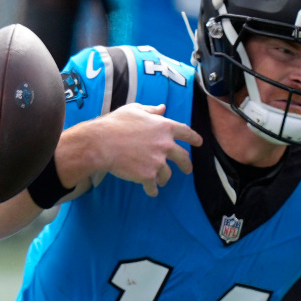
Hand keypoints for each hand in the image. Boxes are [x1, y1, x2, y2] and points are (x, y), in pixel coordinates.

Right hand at [84, 104, 200, 196]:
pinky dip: (153, 190)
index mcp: (164, 127)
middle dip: (186, 165)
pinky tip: (151, 192)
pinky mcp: (148, 175)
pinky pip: (153, 186)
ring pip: (168, 174)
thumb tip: (162, 108)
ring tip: (161, 181)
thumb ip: (151, 110)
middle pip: (183, 157)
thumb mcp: (134, 110)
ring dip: (165, 178)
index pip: (186, 132)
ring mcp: (158, 161)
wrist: (102, 143)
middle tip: (187, 169)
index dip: (194, 138)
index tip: (199, 143)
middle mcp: (165, 145)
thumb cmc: (115, 124)